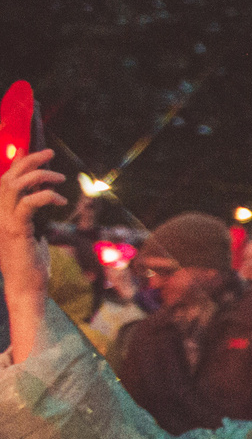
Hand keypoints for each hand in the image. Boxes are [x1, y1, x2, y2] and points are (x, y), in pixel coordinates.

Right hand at [2, 146, 65, 359]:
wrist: (26, 288)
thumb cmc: (31, 264)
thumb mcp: (34, 233)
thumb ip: (34, 214)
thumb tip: (45, 197)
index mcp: (1, 214)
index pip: (5, 181)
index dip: (18, 163)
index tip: (34, 150)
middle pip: (7, 178)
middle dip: (28, 161)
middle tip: (49, 152)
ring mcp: (4, 222)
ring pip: (14, 186)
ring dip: (38, 176)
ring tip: (60, 177)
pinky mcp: (16, 231)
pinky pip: (27, 204)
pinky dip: (44, 196)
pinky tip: (60, 200)